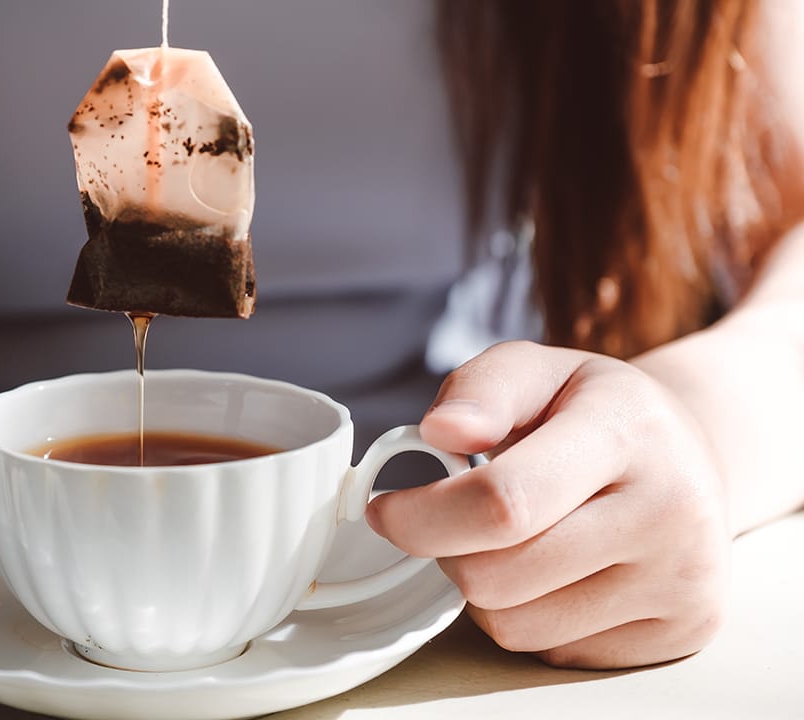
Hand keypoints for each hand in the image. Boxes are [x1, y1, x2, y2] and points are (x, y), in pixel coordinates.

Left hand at [367, 341, 729, 668]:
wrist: (693, 458)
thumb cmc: (594, 414)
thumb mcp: (537, 370)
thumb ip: (480, 389)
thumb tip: (439, 432)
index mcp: (626, 431)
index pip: (503, 502)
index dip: (423, 517)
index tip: (384, 512)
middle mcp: (670, 510)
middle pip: (496, 577)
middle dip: (450, 552)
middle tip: (461, 520)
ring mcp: (681, 579)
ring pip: (515, 626)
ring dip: (487, 591)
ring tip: (517, 542)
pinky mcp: (681, 632)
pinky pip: (553, 653)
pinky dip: (531, 618)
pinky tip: (557, 573)